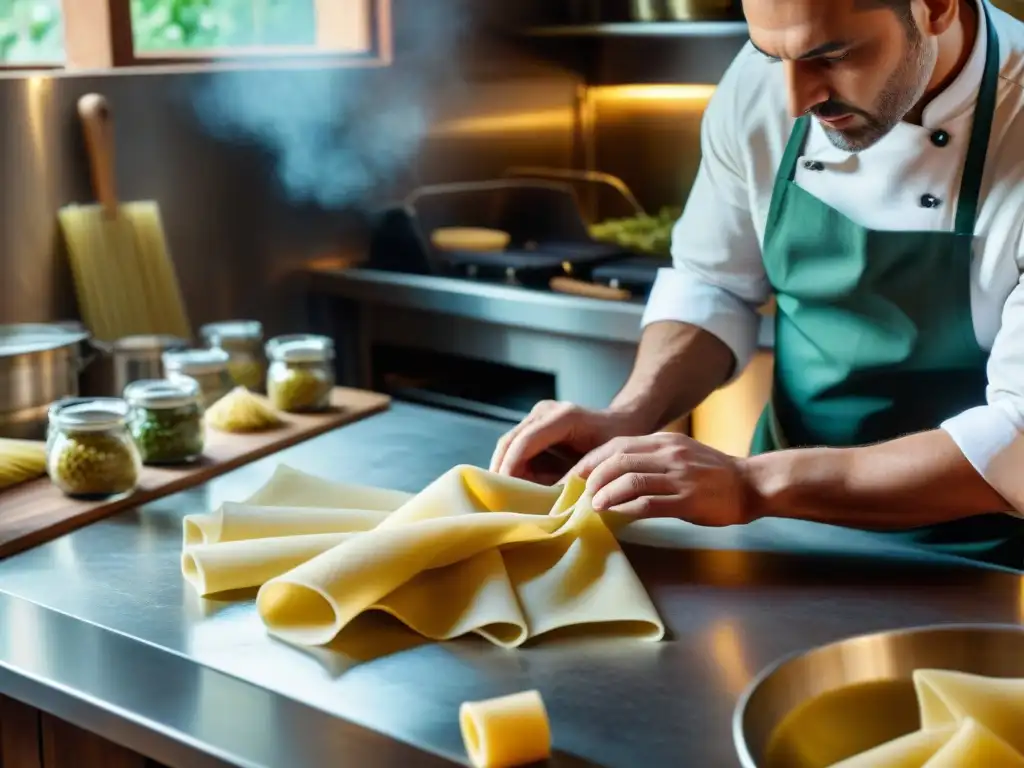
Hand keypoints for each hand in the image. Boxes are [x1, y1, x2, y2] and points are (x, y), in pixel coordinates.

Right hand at [490, 401, 645, 484]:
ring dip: (503, 469)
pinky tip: (513, 486)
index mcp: (563, 417)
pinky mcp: (534, 424)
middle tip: (496, 498)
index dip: (511, 466)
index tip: (504, 490)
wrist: (622, 421)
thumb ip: (574, 479)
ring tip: (502, 495)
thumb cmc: (617, 442)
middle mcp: (546, 411)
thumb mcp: (600, 463)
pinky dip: (512, 466)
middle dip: (501, 470)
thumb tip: (548, 503)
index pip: (526, 441)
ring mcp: (538, 415)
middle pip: (510, 441)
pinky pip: (516, 446)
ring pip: (508, 444)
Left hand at [569, 432, 756, 526]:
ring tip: (592, 505)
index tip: (575, 475)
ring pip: (631, 480)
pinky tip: (614, 515)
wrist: (751, 484)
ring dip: (606, 493)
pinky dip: (626, 509)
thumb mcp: (679, 454)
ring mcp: (680, 476)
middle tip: (578, 492)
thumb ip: (650, 458)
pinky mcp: (688, 500)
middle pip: (619, 460)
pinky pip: (650, 503)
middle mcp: (669, 454)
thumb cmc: (712, 473)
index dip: (592, 460)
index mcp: (664, 441)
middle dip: (593, 477)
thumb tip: (612, 471)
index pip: (617, 445)